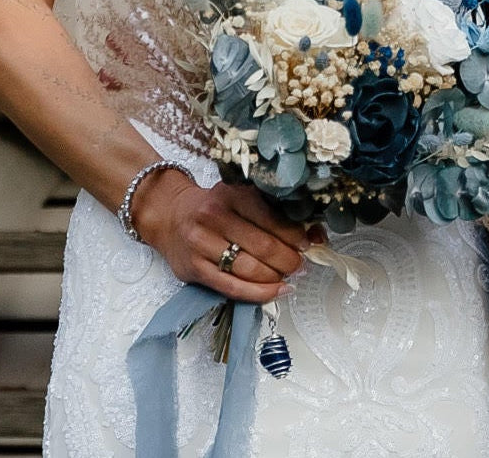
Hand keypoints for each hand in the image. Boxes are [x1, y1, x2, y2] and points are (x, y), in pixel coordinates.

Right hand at [131, 169, 316, 302]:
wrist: (170, 215)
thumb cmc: (215, 207)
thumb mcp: (242, 198)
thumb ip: (276, 212)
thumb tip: (317, 234)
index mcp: (233, 194)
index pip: (272, 219)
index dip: (296, 236)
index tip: (310, 243)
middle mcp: (215, 217)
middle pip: (263, 246)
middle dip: (289, 260)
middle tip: (301, 264)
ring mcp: (202, 244)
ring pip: (249, 269)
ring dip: (276, 277)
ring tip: (289, 277)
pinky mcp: (194, 269)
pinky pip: (232, 287)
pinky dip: (258, 293)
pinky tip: (275, 291)